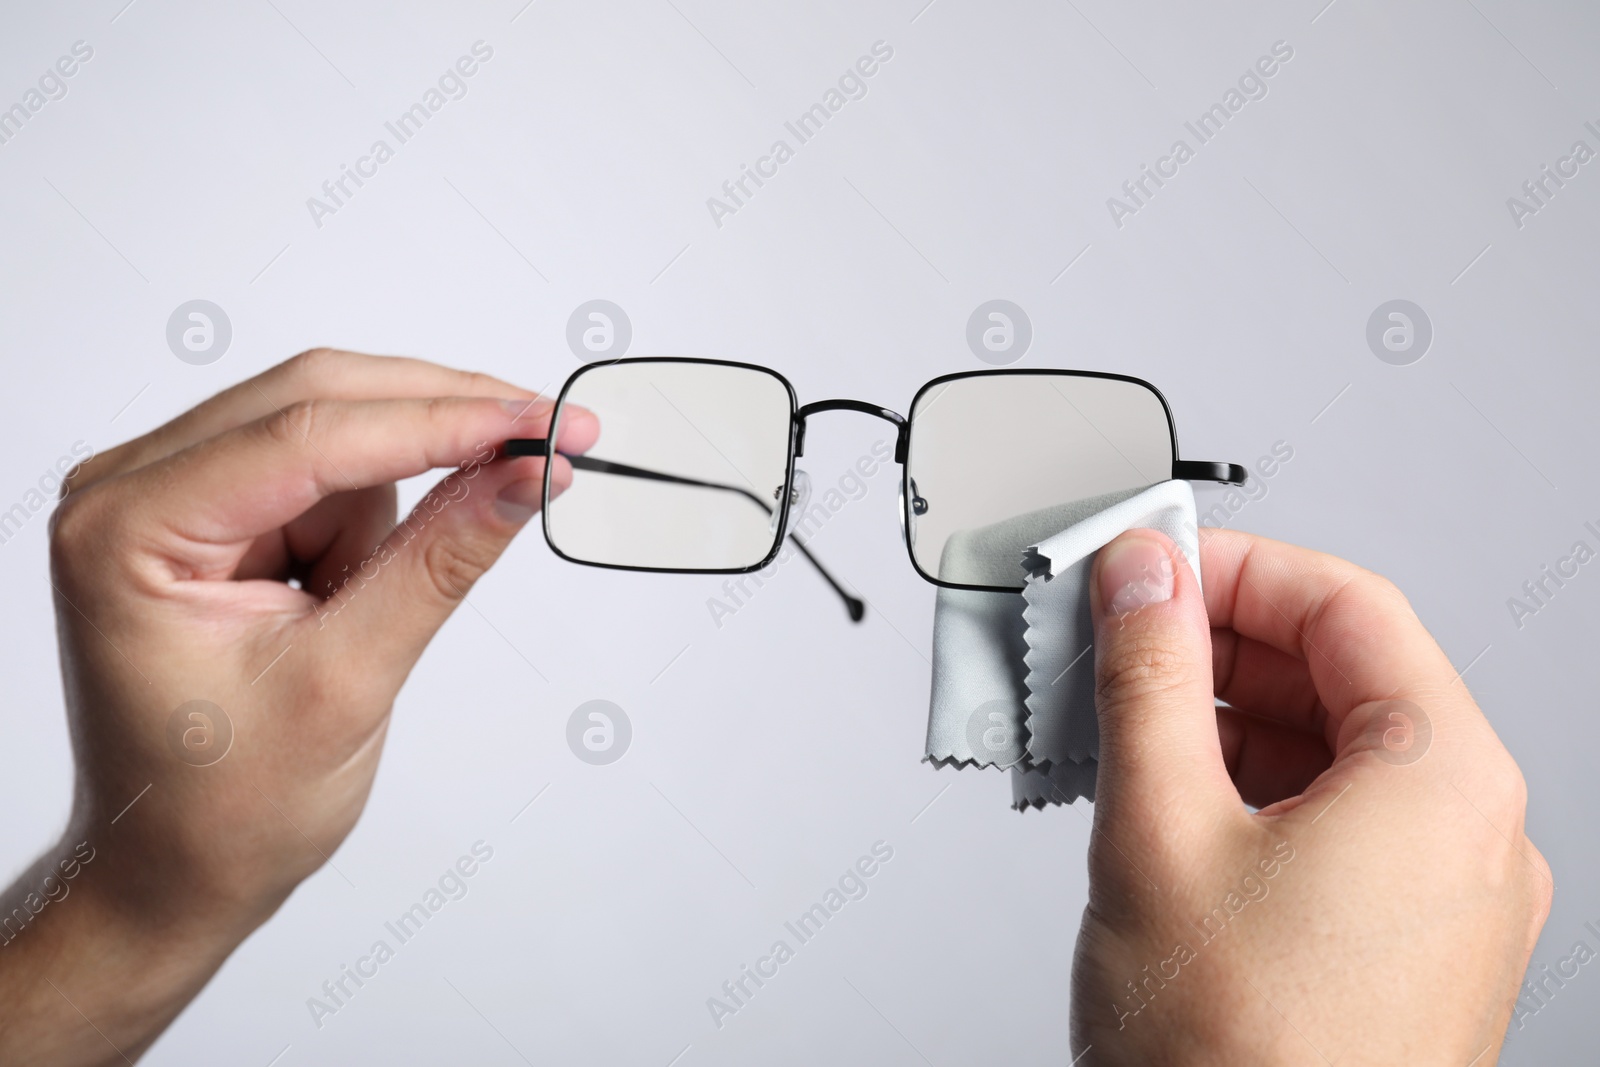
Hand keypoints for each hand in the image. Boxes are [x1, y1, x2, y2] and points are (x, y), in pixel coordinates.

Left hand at [0, 349, 594, 1064]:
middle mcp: (131, 491)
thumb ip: (439, 562)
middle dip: (436, 423)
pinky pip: (325, 473)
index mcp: (126, 532)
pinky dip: (370, 521)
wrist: (172, 869)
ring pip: (332, 431)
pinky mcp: (214, 513)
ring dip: (391, 501)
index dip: (439, 420)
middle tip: (543, 438)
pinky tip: (344, 600)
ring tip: (358, 616)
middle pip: (315, 400)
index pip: (308, 435)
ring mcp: (170, 495)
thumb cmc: (223, 807)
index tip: (537, 424)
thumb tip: (523, 474)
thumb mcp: (348, 682)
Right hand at [1070, 527, 1550, 1064]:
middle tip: (1109, 640)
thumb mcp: (1160, 824)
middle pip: (1338, 674)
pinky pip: (1330, 823)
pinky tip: (1160, 800)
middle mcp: (1469, 835)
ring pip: (1328, 751)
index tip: (1146, 566)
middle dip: (1211, 647)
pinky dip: (1244, 792)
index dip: (1232, 567)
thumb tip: (1142, 576)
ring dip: (1218, 722)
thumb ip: (1149, 674)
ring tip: (1114, 728)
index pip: (1344, 604)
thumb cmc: (1236, 1059)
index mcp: (1444, 781)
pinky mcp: (1405, 947)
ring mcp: (1445, 899)